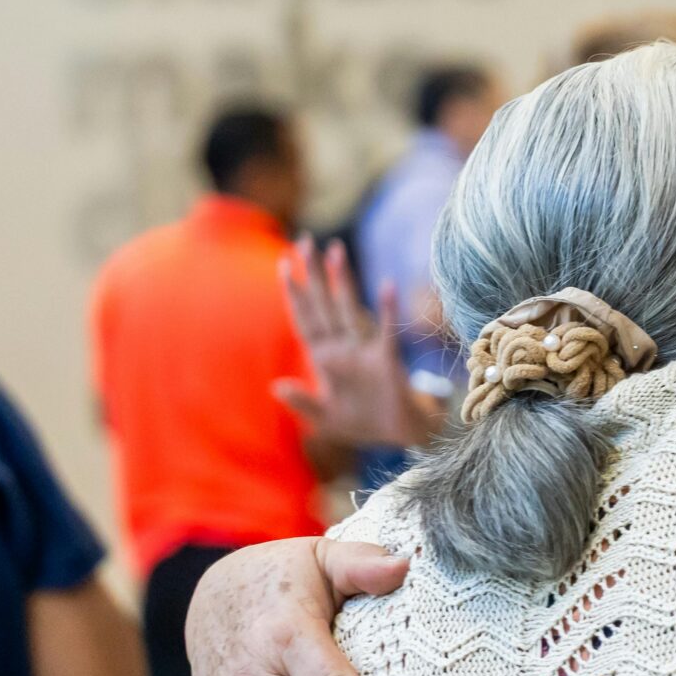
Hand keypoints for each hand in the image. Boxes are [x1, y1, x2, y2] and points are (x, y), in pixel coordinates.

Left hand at [274, 239, 434, 450]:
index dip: (294, 295)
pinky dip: (387, 310)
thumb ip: (302, 403)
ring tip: (336, 250)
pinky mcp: (387, 360)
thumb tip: (276, 386)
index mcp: (325, 358)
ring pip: (350, 309)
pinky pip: (386, 332)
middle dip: (313, 274)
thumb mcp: (325, 419)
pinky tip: (387, 286)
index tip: (283, 265)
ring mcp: (365, 351)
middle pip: (324, 305)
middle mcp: (343, 348)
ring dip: (342, 281)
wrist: (398, 435)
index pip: (305, 320)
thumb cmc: (362, 422)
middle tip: (304, 241)